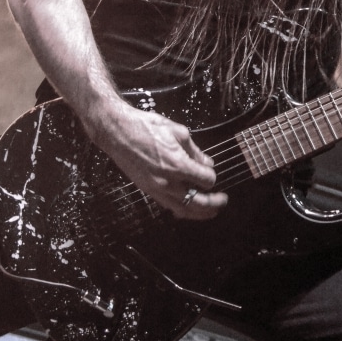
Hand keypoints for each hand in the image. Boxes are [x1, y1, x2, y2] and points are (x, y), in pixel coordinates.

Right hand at [90, 102, 227, 218]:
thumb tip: (207, 162)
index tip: (211, 172)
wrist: (118, 132)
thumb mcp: (177, 132)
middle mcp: (168, 181)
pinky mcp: (148, 190)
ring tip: (211, 212)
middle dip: (213, 203)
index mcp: (177, 164)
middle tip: (223, 200)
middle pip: (198, 202)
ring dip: (199, 213)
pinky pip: (168, 206)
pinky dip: (181, 210)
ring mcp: (157, 189)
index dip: (212, 177)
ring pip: (183, 209)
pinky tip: (189, 209)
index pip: (206, 180)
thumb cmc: (145, 127)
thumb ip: (195, 150)